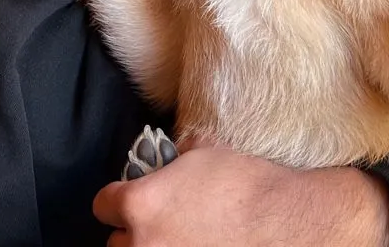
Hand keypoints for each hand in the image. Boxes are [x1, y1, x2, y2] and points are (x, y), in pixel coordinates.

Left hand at [93, 143, 388, 246]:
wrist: (284, 224)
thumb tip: (174, 151)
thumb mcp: (206, 151)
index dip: (118, 199)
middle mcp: (142, 244)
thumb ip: (178, 154)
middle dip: (134, 232)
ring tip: (176, 242)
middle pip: (116, 242)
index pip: (104, 204)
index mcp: (141, 205)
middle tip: (158, 225)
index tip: (128, 200)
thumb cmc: (245, 185)